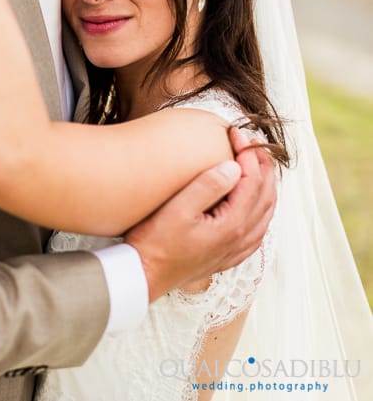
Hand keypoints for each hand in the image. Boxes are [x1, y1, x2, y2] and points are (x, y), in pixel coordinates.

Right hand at [126, 127, 276, 301]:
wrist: (143, 276)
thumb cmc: (155, 243)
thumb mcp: (177, 210)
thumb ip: (207, 187)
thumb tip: (234, 166)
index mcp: (232, 224)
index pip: (250, 180)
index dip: (247, 153)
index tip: (235, 133)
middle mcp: (240, 237)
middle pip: (266, 195)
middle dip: (262, 165)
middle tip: (252, 143)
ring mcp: (235, 249)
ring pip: (266, 214)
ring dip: (266, 187)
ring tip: (258, 166)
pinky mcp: (226, 256)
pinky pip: (258, 232)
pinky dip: (262, 212)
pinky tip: (255, 208)